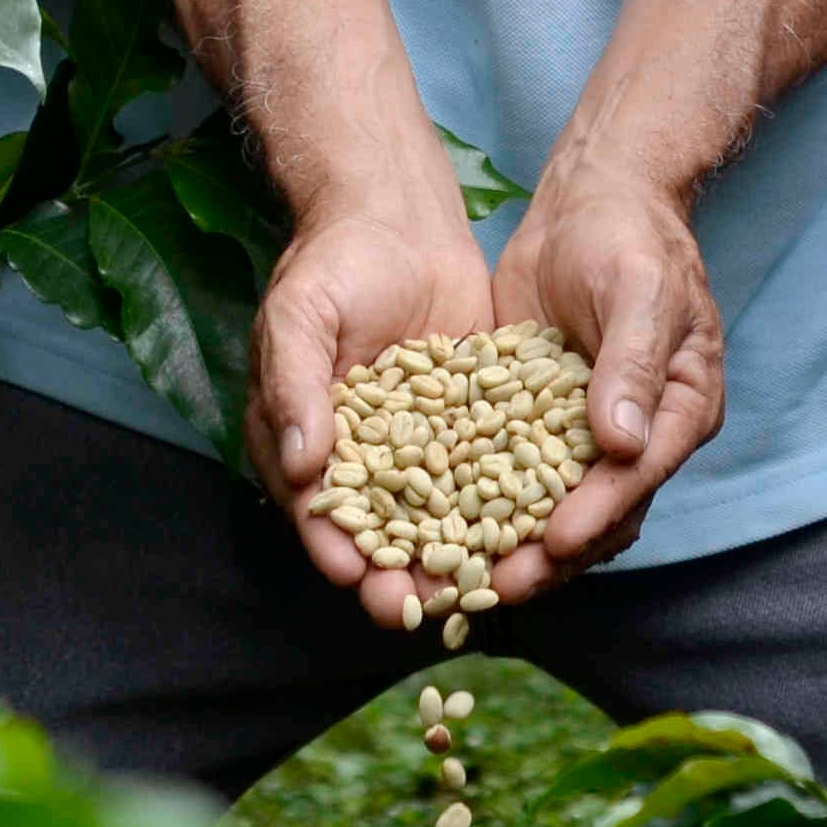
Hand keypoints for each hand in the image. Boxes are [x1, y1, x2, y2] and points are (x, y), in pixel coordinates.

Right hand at [255, 196, 497, 627]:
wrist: (398, 215)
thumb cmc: (333, 263)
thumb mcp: (301, 317)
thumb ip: (295, 388)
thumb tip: (299, 465)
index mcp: (307, 442)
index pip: (317, 510)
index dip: (333, 548)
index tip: (355, 578)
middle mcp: (365, 457)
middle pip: (380, 532)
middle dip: (398, 576)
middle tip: (421, 611)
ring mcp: (422, 447)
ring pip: (439, 516)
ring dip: (456, 558)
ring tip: (480, 591)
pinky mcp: (472, 425)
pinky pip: (487, 474)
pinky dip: (505, 506)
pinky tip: (531, 532)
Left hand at [485, 170, 722, 596]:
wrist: (590, 197)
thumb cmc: (629, 235)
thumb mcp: (639, 290)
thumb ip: (632, 365)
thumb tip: (624, 444)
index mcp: (681, 410)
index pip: (639, 477)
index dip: (597, 513)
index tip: (555, 541)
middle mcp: (640, 435)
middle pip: (598, 512)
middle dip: (551, 554)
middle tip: (499, 587)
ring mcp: (586, 431)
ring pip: (554, 505)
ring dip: (515, 543)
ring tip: (465, 580)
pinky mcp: (538, 417)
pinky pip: (513, 470)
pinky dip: (483, 501)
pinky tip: (436, 526)